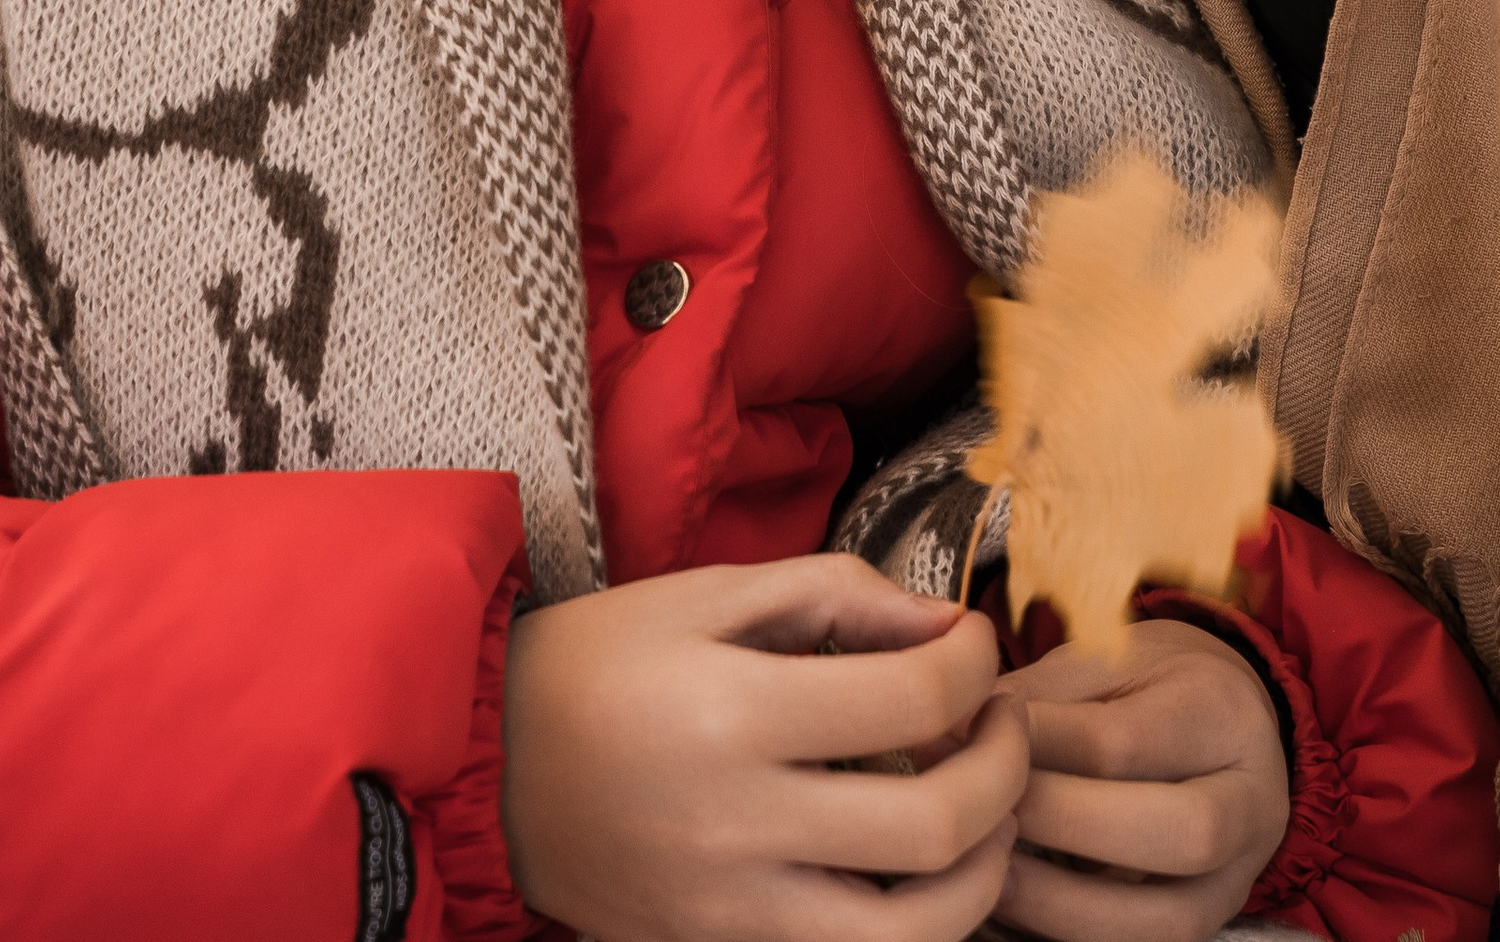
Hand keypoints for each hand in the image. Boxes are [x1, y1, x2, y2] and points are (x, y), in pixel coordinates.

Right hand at [500, 551, 1028, 941]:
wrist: (491, 767)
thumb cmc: (603, 661)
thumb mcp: (710, 594)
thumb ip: (838, 593)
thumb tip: (947, 624)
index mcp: (734, 712)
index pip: (916, 701)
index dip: (976, 665)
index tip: (977, 644)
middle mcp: (739, 826)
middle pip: (936, 828)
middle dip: (1007, 769)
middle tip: (1002, 724)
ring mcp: (731, 912)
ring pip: (912, 936)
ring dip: (983, 873)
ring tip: (987, 812)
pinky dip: (914, 924)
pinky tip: (922, 867)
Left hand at [988, 617, 1292, 941]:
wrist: (1229, 724)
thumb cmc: (1149, 685)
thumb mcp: (1103, 661)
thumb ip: (1037, 698)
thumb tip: (950, 739)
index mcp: (1221, 712)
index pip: (1125, 741)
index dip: (1039, 748)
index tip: (972, 740)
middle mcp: (1251, 802)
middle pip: (1175, 832)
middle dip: (1064, 828)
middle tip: (986, 813)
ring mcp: (1238, 878)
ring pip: (1165, 920)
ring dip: (1062, 905)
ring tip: (991, 873)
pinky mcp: (1209, 925)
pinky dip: (1071, 937)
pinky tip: (1015, 910)